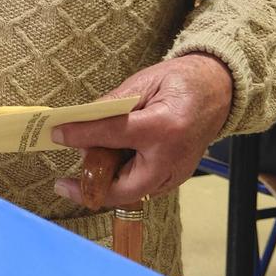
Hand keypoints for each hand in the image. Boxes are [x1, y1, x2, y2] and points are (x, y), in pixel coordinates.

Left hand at [51, 54, 233, 207]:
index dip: (80, 135)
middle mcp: (172, 157)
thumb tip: (80, 121)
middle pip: (123, 187)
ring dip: (105, 185)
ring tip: (84, 170)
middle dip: (91, 188)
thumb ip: (111, 105)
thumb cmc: (181, 82)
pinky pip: (143, 188)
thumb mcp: (143, 83)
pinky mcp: (177, 177)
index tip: (56, 134)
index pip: (112, 134)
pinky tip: (108, 167)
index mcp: (164, 127)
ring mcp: (178, 172)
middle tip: (65, 183)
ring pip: (132, 193)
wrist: (219, 90)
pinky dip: (122, 181)